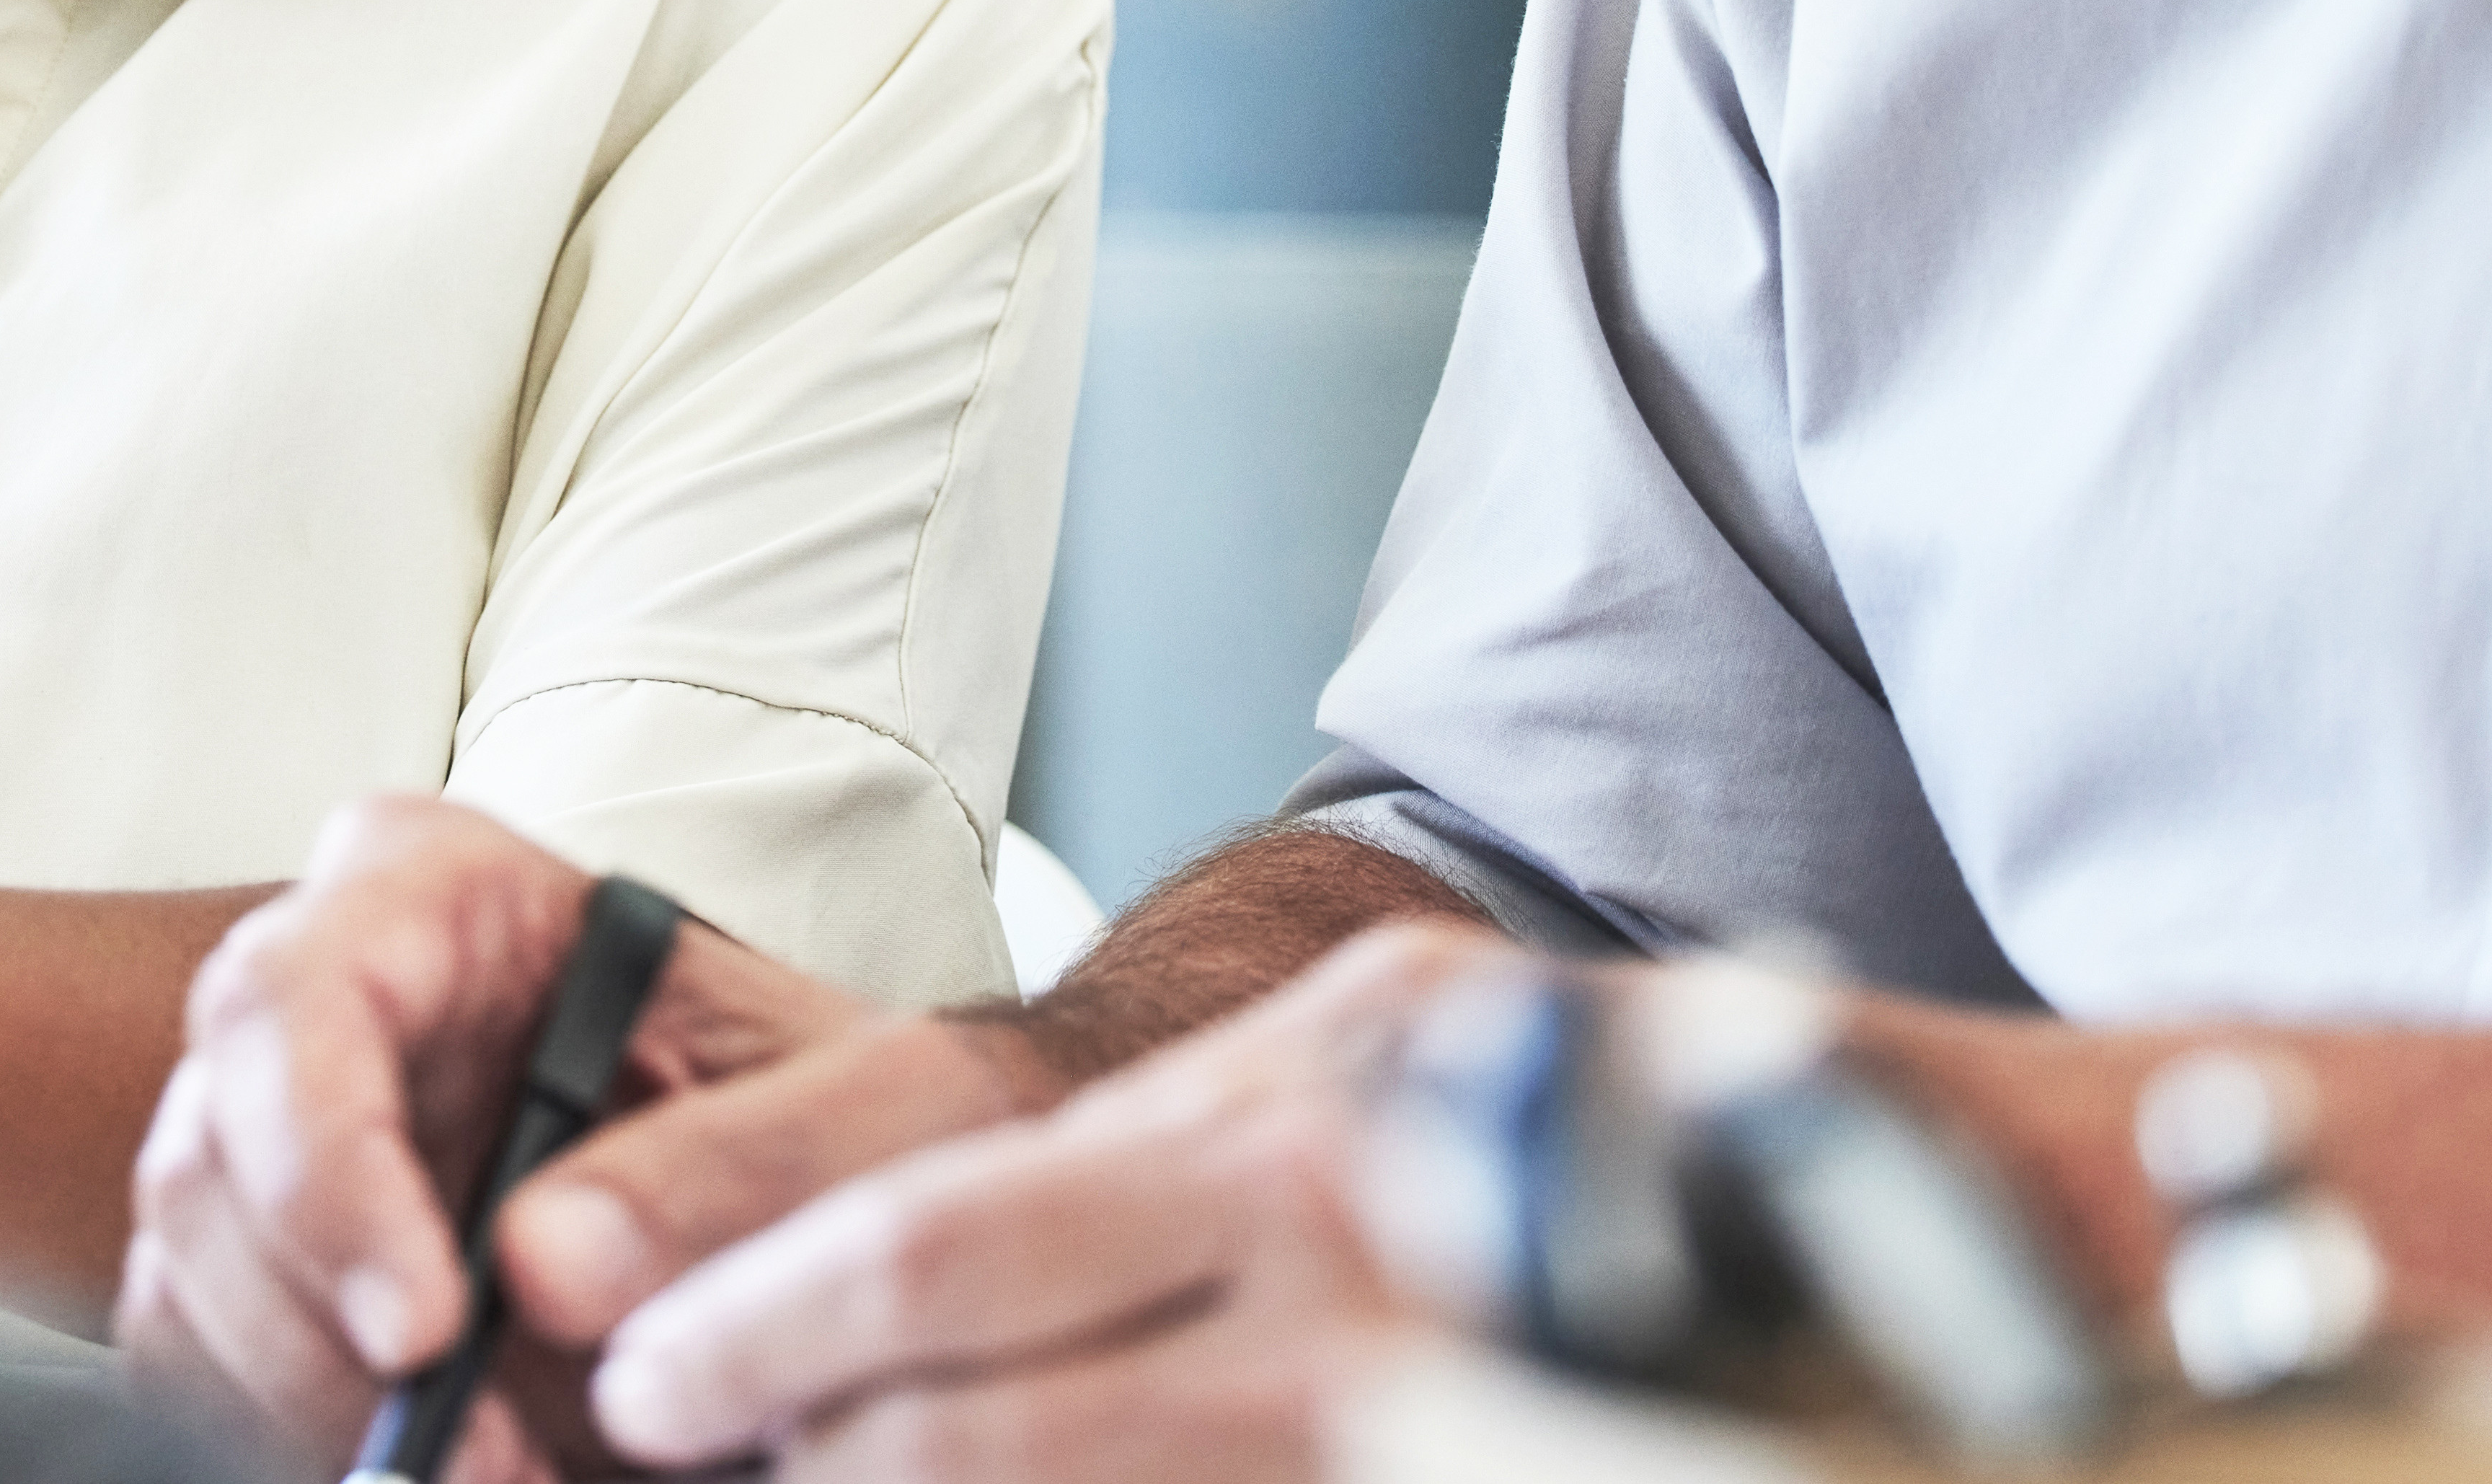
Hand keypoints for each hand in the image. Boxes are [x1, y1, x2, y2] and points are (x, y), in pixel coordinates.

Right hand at [116, 794, 1054, 1483]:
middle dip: (324, 1341)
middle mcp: (322, 992)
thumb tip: (545, 1264)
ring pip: (190, 1282)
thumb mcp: (864, 1113)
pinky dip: (295, 1437)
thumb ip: (735, 1164)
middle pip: (214, 1160)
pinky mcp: (263, 1262)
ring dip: (313, 1411)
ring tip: (500, 1472)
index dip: (330, 1169)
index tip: (427, 1330)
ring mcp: (273, 1130)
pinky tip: (453, 1462)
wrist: (836, 1196)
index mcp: (436, 890)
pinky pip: (200, 1366)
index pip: (298, 1000)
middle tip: (481, 1459)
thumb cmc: (845, 1112)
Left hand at [584, 921, 1530, 1483]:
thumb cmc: (1562, 1114)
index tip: (644, 1380)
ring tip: (825, 1477)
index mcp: (1284, 1113)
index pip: (948, 1238)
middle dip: (803, 1458)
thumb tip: (883, 1273)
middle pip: (978, 1422)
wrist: (1847, 1193)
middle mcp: (1336, 1260)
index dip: (767, 1327)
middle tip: (672, 1444)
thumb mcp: (1358, 1050)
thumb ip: (1157, 1152)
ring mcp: (1413, 1410)